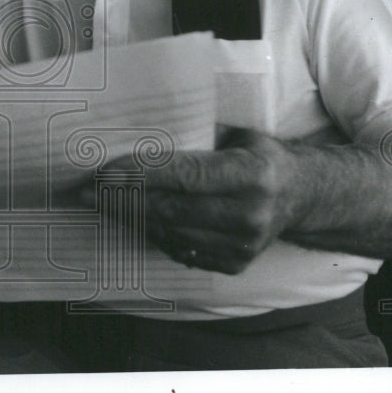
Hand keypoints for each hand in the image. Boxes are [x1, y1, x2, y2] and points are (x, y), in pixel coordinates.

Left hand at [105, 129, 301, 274]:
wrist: (305, 196)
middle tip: (86, 189)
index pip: (185, 175)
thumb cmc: (262, 156)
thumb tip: (143, 128)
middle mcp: (249, 214)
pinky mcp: (235, 264)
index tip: (105, 171)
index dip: (142, 174)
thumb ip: (201, 134)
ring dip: (131, 217)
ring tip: (101, 202)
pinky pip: (181, 250)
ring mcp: (243, 246)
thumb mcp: (242, 134)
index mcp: (252, 174)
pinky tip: (132, 217)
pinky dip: (153, 232)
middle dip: (123, 198)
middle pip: (170, 209)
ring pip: (170, 233)